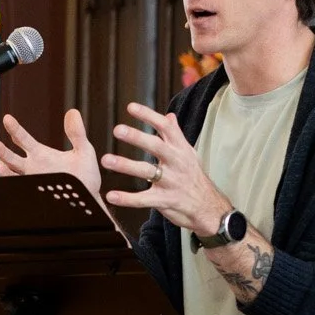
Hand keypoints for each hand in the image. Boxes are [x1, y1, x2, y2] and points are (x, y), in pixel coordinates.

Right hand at [0, 110, 103, 202]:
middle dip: (2, 151)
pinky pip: (21, 189)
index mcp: (41, 155)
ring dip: (4, 169)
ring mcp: (33, 181)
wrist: (90, 198)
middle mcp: (33, 167)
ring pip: (13, 174)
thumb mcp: (83, 150)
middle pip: (12, 158)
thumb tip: (73, 112)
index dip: (15, 129)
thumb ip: (77, 133)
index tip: (7, 119)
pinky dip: (14, 185)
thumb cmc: (86, 175)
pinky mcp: (36, 193)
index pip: (23, 139)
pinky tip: (10, 179)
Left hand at [102, 102, 231, 234]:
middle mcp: (176, 162)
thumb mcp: (188, 153)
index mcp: (180, 148)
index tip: (130, 107)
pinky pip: (143, 199)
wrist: (208, 207)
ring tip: (106, 160)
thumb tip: (169, 115)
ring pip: (146, 171)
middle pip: (156, 146)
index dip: (148, 116)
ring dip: (126, 165)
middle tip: (118, 130)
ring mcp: (171, 181)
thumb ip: (176, 135)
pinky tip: (111, 196)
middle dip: (137, 137)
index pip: (165, 127)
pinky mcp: (165, 200)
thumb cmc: (193, 176)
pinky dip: (127, 198)